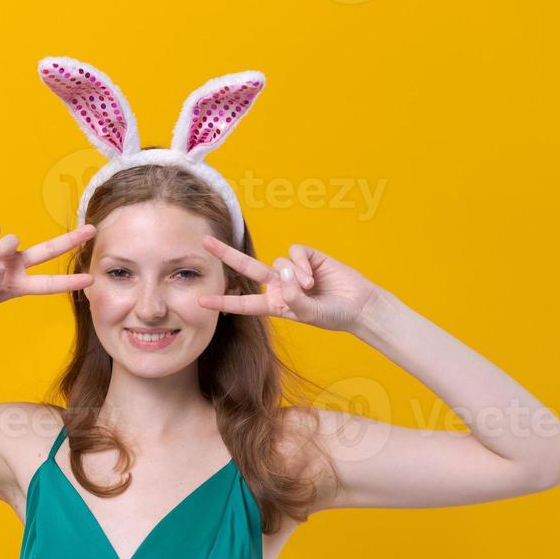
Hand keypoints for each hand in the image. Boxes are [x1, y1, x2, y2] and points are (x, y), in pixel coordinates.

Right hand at [0, 221, 96, 314]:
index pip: (49, 284)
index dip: (69, 282)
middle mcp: (16, 265)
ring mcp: (3, 251)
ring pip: (13, 240)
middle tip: (92, 230)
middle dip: (70, 240)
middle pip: (49, 250)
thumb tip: (0, 264)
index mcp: (19, 285)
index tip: (90, 280)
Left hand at [198, 236, 381, 332]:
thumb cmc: (333, 314)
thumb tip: (283, 275)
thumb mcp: (309, 314)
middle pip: (247, 268)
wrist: (358, 305)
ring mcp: (292, 270)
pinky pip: (294, 253)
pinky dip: (301, 264)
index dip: (223, 302)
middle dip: (227, 255)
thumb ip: (294, 299)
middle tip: (205, 243)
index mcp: (274, 304)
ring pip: (277, 262)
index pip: (244, 303)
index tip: (201, 300)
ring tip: (310, 288)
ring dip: (293, 275)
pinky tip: (313, 276)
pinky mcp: (307, 256)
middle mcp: (279, 285)